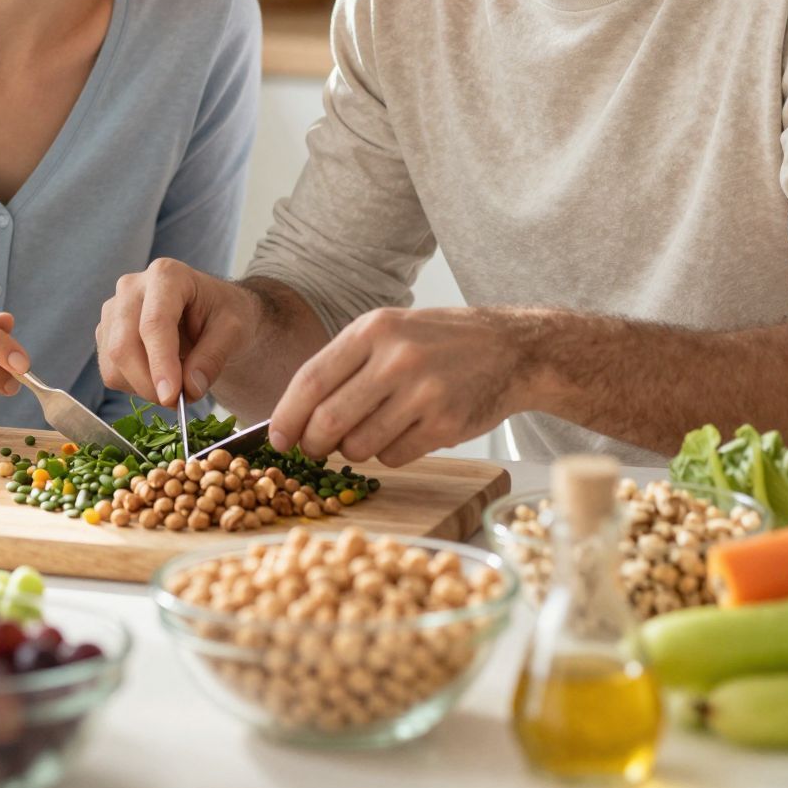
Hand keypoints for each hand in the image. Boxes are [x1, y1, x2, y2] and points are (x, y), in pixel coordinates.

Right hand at [98, 258, 260, 408]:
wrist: (210, 311)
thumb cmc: (222, 314)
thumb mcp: (233, 330)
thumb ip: (213, 357)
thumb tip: (190, 389)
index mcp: (166, 275)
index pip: (154, 323)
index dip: (161, 363)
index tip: (172, 396)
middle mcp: (131, 287)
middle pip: (123, 345)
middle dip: (149, 383)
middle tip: (178, 402)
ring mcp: (113, 309)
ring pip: (113, 362)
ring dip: (143, 388)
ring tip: (175, 386)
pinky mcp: (106, 332)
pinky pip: (110, 371)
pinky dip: (134, 386)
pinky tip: (158, 377)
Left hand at [269, 307, 532, 465]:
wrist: (510, 350)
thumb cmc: (438, 342)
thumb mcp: (388, 330)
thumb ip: (344, 364)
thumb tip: (297, 414)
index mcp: (373, 330)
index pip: (311, 380)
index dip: (286, 416)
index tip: (277, 439)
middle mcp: (396, 359)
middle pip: (328, 420)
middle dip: (313, 443)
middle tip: (314, 448)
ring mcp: (423, 394)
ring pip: (359, 446)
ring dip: (354, 451)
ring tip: (371, 432)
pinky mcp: (445, 425)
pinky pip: (394, 457)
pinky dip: (389, 454)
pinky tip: (406, 432)